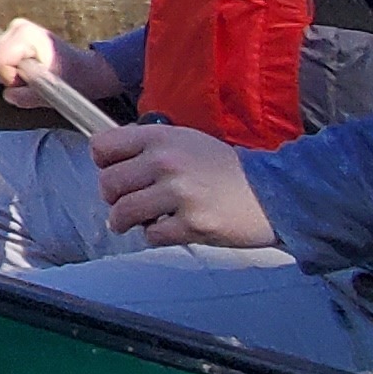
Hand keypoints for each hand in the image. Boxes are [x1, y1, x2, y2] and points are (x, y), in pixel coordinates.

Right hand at [0, 18, 122, 111]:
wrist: (85, 69)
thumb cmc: (75, 77)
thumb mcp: (54, 93)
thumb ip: (27, 96)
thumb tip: (9, 95)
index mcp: (26, 35)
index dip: (8, 77)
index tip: (28, 82)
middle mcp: (18, 27)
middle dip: (6, 74)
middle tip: (29, 81)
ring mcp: (15, 29)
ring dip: (9, 71)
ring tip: (31, 75)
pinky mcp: (15, 35)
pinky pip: (0, 55)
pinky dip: (10, 67)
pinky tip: (28, 70)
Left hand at [94, 123, 275, 248]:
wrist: (269, 192)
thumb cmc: (223, 168)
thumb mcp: (185, 140)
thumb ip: (149, 145)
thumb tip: (109, 156)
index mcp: (161, 137)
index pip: (102, 147)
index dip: (103, 163)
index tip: (113, 171)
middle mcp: (166, 162)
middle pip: (108, 184)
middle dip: (113, 197)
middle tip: (126, 201)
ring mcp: (179, 194)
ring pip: (123, 212)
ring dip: (125, 221)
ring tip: (139, 220)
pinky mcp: (192, 224)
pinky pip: (151, 235)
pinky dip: (156, 235)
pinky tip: (170, 227)